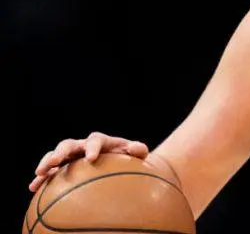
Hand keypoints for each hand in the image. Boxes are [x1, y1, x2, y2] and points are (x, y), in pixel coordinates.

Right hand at [29, 132, 148, 191]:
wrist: (120, 162)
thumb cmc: (129, 158)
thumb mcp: (137, 153)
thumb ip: (138, 149)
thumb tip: (138, 148)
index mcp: (101, 141)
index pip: (96, 140)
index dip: (93, 147)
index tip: (91, 158)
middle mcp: (83, 146)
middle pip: (69, 144)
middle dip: (61, 152)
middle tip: (55, 161)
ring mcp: (72, 156)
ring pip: (55, 155)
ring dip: (46, 162)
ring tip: (39, 173)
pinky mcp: (64, 167)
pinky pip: (50, 171)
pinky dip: (42, 178)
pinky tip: (33, 187)